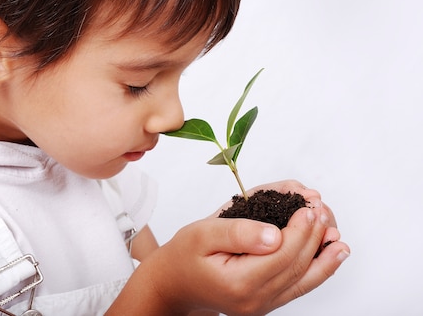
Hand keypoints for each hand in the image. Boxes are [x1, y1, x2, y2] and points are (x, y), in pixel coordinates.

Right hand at [108, 180, 349, 315]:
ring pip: (304, 281)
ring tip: (337, 236)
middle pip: (296, 266)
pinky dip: (317, 270)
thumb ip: (238, 232)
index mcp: (238, 282)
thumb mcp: (202, 234)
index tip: (309, 207)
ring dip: (324, 257)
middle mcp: (255, 300)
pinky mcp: (266, 302)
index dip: (300, 229)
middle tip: (321, 209)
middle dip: (314, 236)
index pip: (282, 255)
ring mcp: (262, 305)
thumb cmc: (185, 254)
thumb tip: (275, 235)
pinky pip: (298, 287)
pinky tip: (331, 255)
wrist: (175, 283)